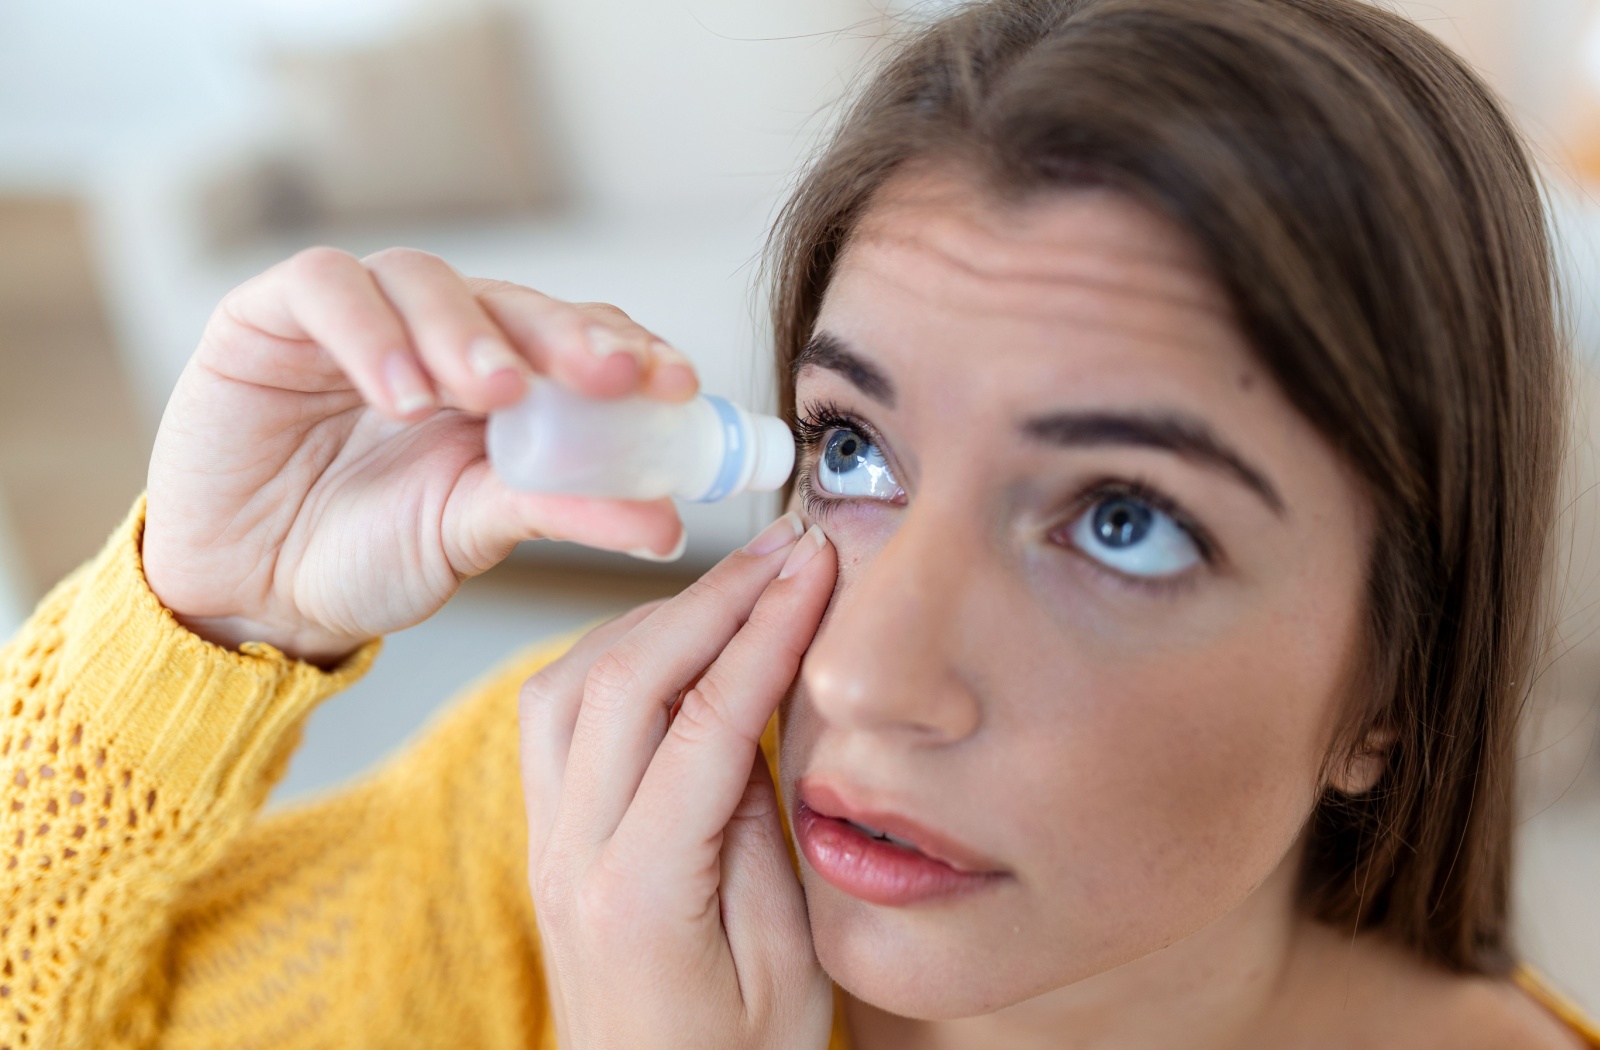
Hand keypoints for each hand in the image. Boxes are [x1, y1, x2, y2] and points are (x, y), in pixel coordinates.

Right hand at [143, 247, 697, 664]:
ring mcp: (358, 316)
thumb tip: (670, 523)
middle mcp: (438, 334)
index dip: (630, 349)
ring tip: (493, 396)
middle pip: (514, 300)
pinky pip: (326, 288)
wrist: (251, 590)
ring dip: (466, 333)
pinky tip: (400, 392)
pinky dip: (369, 330)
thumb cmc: (369, 553)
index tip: (679, 383)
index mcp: (502, 379)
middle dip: (566, 334)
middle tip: (608, 374)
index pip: (576, 337)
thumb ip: (566, 512)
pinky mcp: (271, 316)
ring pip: (425, 279)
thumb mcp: (476, 532)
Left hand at [520, 513, 836, 1049]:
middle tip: (783, 549)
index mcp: (640, 895)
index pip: (705, 721)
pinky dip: (614, 655)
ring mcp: (546, 847)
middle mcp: (571, 858)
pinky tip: (671, 643)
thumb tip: (753, 717)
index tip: (813, 569)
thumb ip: (764, 835)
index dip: (765, 631)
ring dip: (654, 617)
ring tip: (735, 584)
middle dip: (712, 598)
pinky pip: (556, 715)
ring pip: (570, 683)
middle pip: (623, 679)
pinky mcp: (547, 840)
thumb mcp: (787, 966)